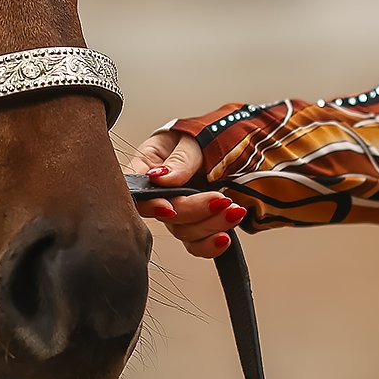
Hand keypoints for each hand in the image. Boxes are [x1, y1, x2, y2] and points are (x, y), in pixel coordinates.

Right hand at [122, 130, 245, 257]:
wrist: (241, 142)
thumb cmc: (211, 133)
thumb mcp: (194, 138)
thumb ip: (180, 159)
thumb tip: (161, 178)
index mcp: (149, 165)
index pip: (138, 191)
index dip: (150, 204)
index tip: (169, 207)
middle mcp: (160, 192)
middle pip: (166, 214)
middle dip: (194, 211)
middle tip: (220, 200)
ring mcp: (178, 210)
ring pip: (184, 231)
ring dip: (210, 225)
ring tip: (234, 210)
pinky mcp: (197, 224)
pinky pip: (196, 244)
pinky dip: (210, 245)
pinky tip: (224, 239)